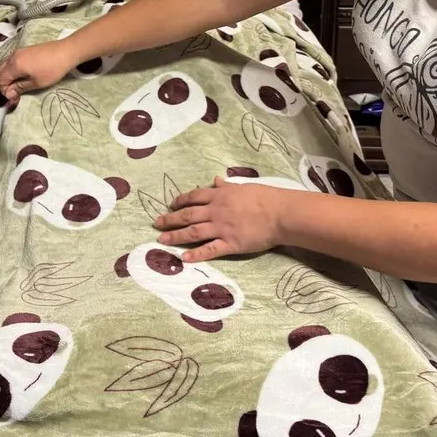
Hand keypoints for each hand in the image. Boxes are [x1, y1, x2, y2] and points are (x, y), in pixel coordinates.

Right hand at [0, 41, 77, 100]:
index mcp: (15, 65)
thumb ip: (20, 87)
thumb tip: (10, 93)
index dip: (4, 90)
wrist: (66, 51)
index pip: (0, 79)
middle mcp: (13, 56)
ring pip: (4, 65)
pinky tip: (22, 76)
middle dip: (3, 83)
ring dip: (7, 76)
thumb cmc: (53, 69)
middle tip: (14, 92)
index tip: (14, 97)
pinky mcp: (24, 50)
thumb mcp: (37, 83)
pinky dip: (11, 70)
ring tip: (18, 85)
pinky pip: (11, 61)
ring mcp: (18, 51)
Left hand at [154, 177, 288, 262]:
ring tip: (162, 240)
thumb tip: (215, 180)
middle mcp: (216, 211)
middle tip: (156, 223)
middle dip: (170, 219)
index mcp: (219, 196)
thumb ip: (226, 186)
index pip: (194, 197)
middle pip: (187, 215)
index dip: (180, 201)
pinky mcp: (230, 244)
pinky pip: (209, 250)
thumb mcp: (243, 187)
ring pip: (193, 232)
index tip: (171, 205)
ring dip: (175, 236)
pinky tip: (183, 258)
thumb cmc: (265, 197)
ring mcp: (221, 228)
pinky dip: (195, 254)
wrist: (280, 213)